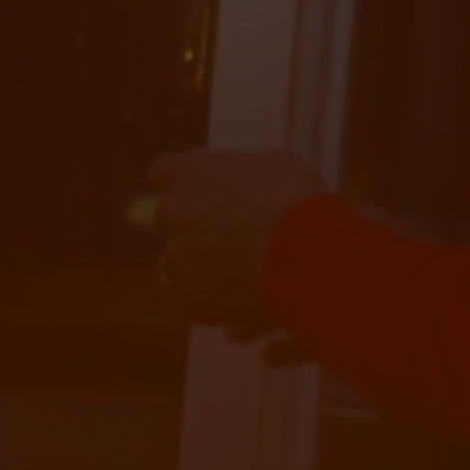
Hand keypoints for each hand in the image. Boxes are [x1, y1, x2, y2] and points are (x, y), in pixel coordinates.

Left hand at [145, 146, 329, 339]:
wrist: (308, 255)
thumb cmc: (298, 199)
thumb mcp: (279, 165)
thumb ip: (249, 172)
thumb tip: (248, 183)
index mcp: (192, 172)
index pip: (162, 171)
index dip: (179, 183)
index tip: (199, 192)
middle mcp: (174, 213)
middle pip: (168, 219)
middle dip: (192, 226)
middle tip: (230, 236)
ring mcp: (178, 259)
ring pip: (179, 265)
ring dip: (203, 268)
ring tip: (245, 275)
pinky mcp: (191, 299)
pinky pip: (198, 302)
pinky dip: (219, 304)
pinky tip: (250, 302)